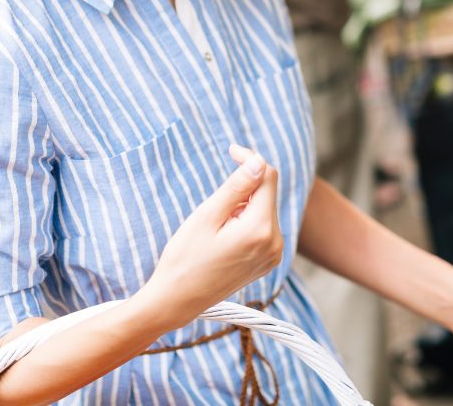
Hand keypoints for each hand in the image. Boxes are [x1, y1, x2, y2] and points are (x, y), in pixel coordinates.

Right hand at [140, 146, 282, 327]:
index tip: (230, 151)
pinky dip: (247, 220)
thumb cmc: (185, 258)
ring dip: (245, 205)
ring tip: (217, 225)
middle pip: (267, 193)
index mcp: (261, 229)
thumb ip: (236, 187)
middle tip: (214, 203)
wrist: (177, 301)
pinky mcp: (268, 261)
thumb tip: (259, 161)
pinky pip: (263, 227)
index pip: (267, 176)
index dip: (250, 159)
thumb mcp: (207, 216)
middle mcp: (275, 243)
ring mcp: (273, 255)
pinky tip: (225, 236)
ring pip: (265, 209)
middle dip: (245, 187)